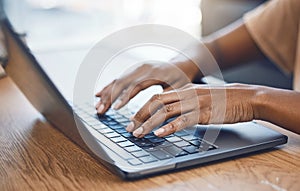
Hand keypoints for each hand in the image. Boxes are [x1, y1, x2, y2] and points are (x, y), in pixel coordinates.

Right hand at [95, 62, 194, 113]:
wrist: (181, 64)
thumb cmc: (181, 79)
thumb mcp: (179, 89)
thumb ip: (166, 99)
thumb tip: (155, 115)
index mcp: (154, 72)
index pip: (136, 85)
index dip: (125, 97)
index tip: (116, 108)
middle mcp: (143, 68)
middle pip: (122, 83)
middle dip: (110, 98)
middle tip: (100, 111)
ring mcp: (136, 68)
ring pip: (118, 81)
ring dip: (106, 95)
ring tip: (97, 108)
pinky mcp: (133, 71)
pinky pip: (118, 79)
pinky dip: (107, 87)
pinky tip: (98, 94)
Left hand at [126, 83, 260, 137]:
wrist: (246, 97)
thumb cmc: (224, 100)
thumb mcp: (201, 98)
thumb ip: (186, 103)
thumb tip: (173, 115)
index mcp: (184, 90)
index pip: (157, 97)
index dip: (142, 108)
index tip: (133, 119)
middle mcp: (186, 94)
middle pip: (156, 102)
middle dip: (139, 115)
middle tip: (129, 127)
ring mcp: (194, 102)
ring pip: (165, 111)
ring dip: (149, 123)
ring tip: (138, 133)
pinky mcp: (203, 113)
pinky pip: (182, 120)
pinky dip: (169, 127)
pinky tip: (159, 134)